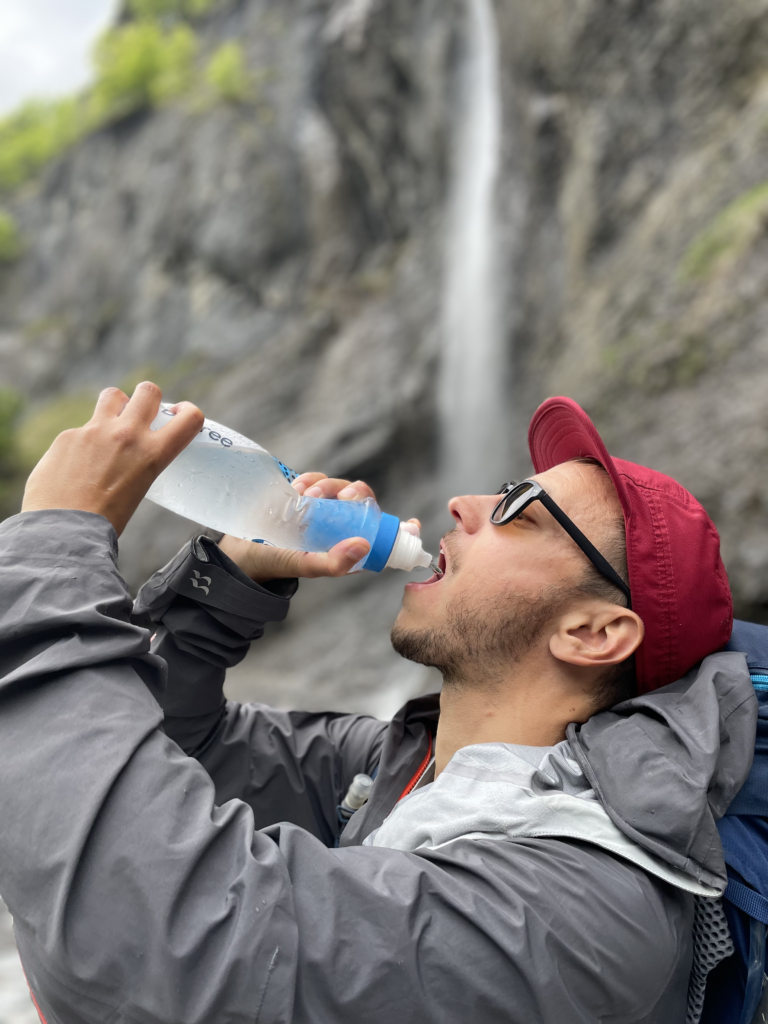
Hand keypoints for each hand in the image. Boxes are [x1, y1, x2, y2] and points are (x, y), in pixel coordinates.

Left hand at [21, 383, 203, 535]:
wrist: (64, 530)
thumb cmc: (105, 521)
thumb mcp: (139, 488)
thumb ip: (140, 461)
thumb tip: (131, 452)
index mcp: (152, 454)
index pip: (189, 418)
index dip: (188, 412)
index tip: (179, 415)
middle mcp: (126, 435)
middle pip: (149, 391)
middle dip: (149, 400)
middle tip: (142, 416)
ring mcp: (94, 431)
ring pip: (113, 395)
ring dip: (116, 406)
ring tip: (110, 427)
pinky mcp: (67, 436)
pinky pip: (82, 429)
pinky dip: (83, 442)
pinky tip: (76, 466)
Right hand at [218, 473, 420, 583]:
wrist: (237, 551)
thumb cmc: (274, 563)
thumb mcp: (307, 564)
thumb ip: (335, 562)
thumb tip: (364, 544)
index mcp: (346, 548)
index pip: (382, 536)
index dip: (402, 530)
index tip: (413, 523)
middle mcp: (338, 529)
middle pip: (363, 504)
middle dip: (359, 493)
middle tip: (346, 494)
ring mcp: (320, 512)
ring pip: (340, 489)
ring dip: (330, 485)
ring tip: (309, 494)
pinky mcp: (302, 498)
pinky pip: (317, 480)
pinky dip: (313, 479)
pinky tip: (300, 487)